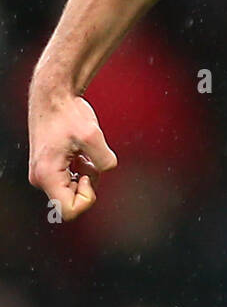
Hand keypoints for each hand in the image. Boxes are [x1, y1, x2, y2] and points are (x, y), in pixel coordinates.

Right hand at [28, 87, 117, 220]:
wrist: (53, 96)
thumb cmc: (67, 113)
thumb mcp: (92, 135)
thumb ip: (104, 159)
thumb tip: (107, 169)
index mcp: (47, 175)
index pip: (69, 210)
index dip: (87, 197)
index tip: (88, 173)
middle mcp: (40, 178)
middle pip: (70, 202)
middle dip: (87, 184)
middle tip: (88, 161)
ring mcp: (43, 173)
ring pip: (71, 191)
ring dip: (85, 175)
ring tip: (83, 153)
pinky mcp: (48, 167)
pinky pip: (69, 180)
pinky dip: (80, 169)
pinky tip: (79, 152)